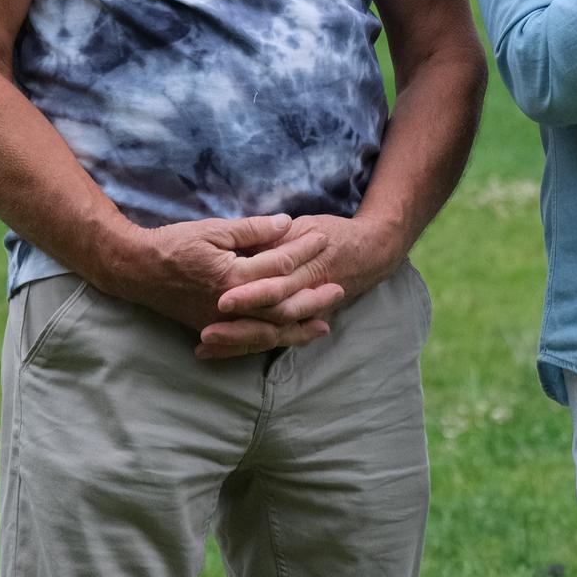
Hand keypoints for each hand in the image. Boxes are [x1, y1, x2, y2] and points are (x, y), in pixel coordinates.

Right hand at [109, 213, 327, 337]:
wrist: (136, 269)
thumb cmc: (174, 244)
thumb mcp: (214, 228)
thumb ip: (252, 229)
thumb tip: (286, 224)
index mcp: (232, 276)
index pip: (280, 264)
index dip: (304, 250)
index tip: (324, 238)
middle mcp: (230, 305)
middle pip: (283, 306)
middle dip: (313, 297)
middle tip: (339, 288)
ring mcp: (221, 322)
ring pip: (269, 331)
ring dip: (299, 327)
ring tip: (326, 322)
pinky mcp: (212, 329)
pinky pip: (250, 342)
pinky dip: (273, 341)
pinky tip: (288, 338)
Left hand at [196, 213, 408, 358]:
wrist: (373, 251)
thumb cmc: (335, 234)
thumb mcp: (307, 226)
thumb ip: (276, 236)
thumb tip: (245, 244)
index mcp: (307, 269)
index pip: (276, 284)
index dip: (251, 293)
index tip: (222, 299)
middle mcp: (305, 296)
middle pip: (270, 317)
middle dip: (238, 327)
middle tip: (206, 332)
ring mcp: (304, 314)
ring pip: (270, 334)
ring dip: (237, 341)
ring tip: (204, 344)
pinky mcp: (300, 322)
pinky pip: (270, 340)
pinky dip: (244, 346)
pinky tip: (216, 350)